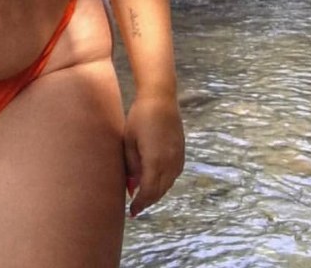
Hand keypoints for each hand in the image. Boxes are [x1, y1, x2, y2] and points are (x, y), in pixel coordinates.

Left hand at [124, 93, 184, 217]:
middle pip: (159, 191)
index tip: (131, 212)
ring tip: (142, 196)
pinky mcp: (181, 153)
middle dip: (147, 201)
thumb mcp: (129, 141)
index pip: (149, 192)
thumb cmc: (139, 117)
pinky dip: (164, 182)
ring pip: (168, 185)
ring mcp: (178, 158)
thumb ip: (131, 166)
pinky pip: (173, 175)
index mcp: (155, 161)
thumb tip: (131, 187)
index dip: (140, 204)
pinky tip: (154, 181)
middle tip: (135, 207)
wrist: (160, 98)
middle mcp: (170, 163)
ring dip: (156, 192)